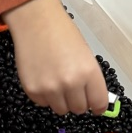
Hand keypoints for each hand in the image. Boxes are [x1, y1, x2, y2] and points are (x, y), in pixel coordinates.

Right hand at [3, 0, 108, 114]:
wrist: (36, 22)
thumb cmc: (62, 34)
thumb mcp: (85, 55)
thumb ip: (90, 79)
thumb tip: (94, 100)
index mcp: (88, 72)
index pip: (98, 103)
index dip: (97, 106)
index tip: (95, 106)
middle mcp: (71, 83)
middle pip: (79, 109)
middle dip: (78, 101)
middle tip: (72, 88)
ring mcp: (50, 89)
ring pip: (61, 110)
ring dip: (61, 100)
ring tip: (56, 81)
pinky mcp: (33, 90)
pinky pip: (43, 103)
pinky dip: (45, 96)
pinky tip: (44, 78)